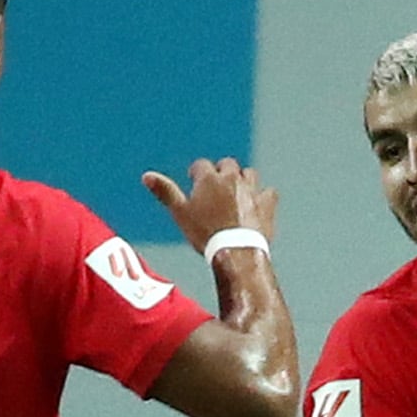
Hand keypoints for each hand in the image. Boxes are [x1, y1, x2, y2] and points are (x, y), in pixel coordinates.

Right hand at [144, 158, 279, 254]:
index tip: (195, 181)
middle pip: (227, 164)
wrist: (236, 252)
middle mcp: (232, 178)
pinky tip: (259, 203)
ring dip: (243, 179)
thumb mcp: (180, 213)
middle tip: (217, 187)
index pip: (201, 165)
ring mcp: (251, 190)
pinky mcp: (267, 203)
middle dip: (222, 172)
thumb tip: (147, 176)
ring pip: (249, 174)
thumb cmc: (206, 234)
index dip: (197, 173)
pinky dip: (264, 196)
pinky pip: (269, 192)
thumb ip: (166, 192)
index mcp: (209, 178)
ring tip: (237, 192)